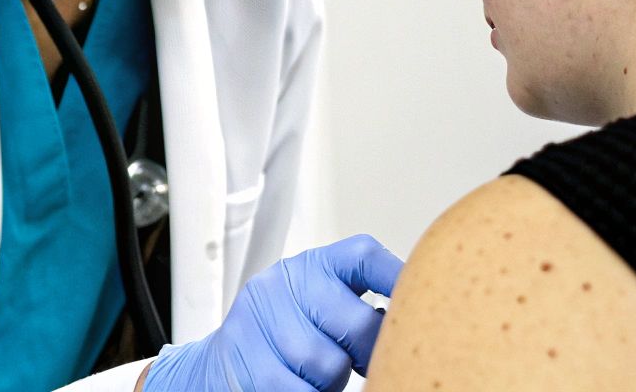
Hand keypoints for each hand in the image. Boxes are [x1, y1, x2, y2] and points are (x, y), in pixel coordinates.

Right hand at [138, 234, 400, 391]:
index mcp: (309, 267)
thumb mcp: (315, 308)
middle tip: (360, 363)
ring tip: (316, 375)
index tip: (419, 299)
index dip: (396, 276)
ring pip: (329, 364)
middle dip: (367, 353)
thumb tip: (414, 319)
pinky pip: (301, 390)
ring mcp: (259, 321)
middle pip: (357, 322)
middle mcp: (282, 285)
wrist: (216, 367)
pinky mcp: (247, 362)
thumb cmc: (280, 341)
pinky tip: (303, 384)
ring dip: (332, 381)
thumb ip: (353, 306)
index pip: (363, 256)